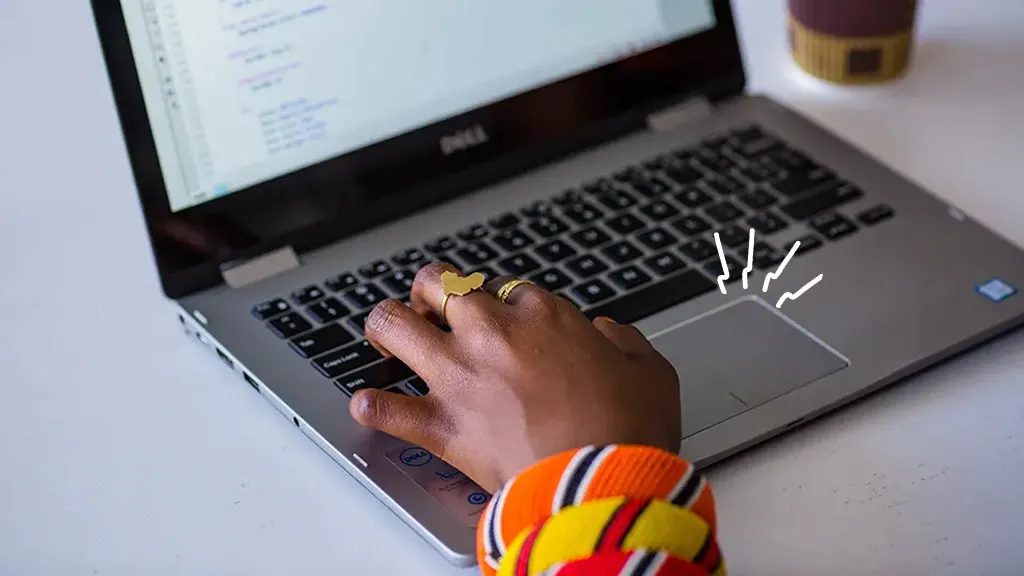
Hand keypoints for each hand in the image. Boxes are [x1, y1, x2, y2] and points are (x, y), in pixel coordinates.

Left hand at [349, 263, 681, 492]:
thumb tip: (607, 334)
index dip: (496, 298)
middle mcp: (490, 334)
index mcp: (541, 315)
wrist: (603, 484)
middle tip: (431, 306)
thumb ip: (624, 342)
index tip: (500, 315)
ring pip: (392, 324)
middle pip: (435, 283)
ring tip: (388, 339)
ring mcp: (458, 376)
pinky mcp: (440, 425)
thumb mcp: (650, 370)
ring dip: (386, 327)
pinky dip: (373, 408)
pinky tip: (370, 407)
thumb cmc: (629, 429)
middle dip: (428, 290)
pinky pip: (384, 409)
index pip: (499, 285)